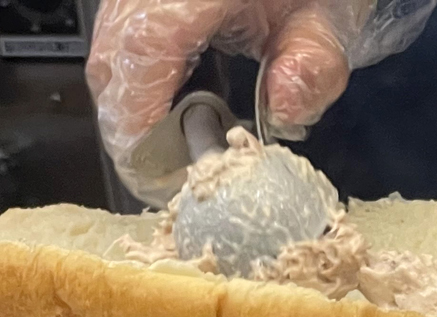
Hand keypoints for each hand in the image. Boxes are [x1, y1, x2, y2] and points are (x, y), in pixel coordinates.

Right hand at [87, 0, 429, 202]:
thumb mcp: (326, 17)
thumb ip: (311, 67)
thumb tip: (283, 118)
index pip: (143, 54)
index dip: (141, 123)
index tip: (158, 175)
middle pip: (111, 64)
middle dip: (133, 131)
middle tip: (170, 179)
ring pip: (110, 56)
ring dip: (135, 112)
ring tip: (177, 153)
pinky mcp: (140, 0)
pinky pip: (122, 45)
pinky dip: (143, 87)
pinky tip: (178, 112)